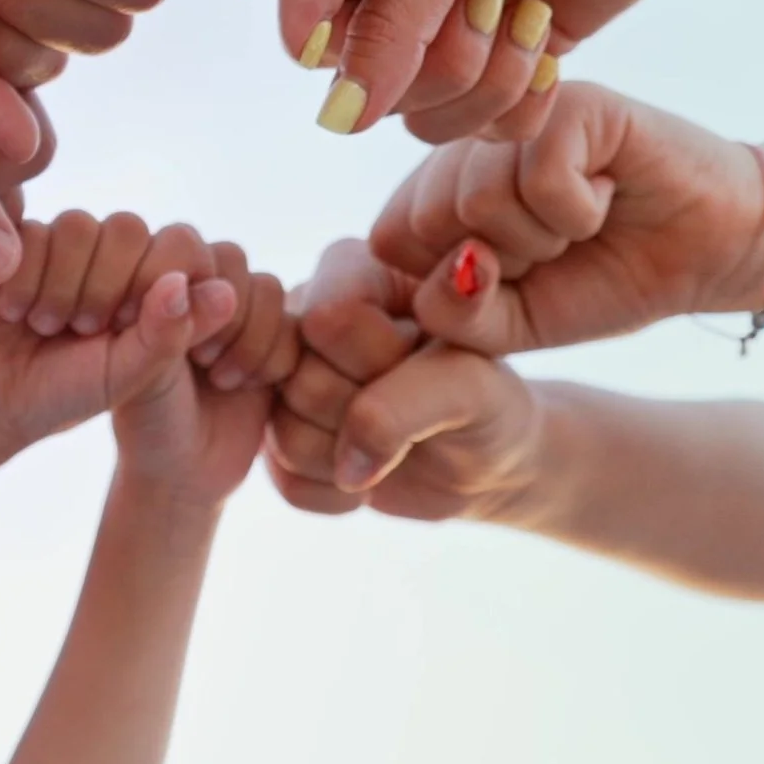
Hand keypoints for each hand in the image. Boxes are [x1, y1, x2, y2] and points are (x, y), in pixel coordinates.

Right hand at [0, 214, 243, 456]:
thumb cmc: (68, 392)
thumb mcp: (129, 377)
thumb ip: (172, 335)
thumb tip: (223, 291)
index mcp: (154, 280)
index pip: (181, 245)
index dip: (154, 283)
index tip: (128, 331)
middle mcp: (114, 252)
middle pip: (128, 229)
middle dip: (104, 288)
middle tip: (84, 331)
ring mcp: (66, 242)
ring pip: (77, 226)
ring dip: (61, 287)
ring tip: (47, 327)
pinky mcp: (16, 238)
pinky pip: (29, 233)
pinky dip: (23, 281)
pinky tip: (13, 313)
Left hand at [115, 239, 299, 505]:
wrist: (186, 473)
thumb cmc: (148, 423)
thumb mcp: (142, 377)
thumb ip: (162, 330)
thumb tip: (187, 282)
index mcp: (153, 279)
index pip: (181, 243)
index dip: (180, 282)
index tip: (176, 338)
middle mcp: (198, 284)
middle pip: (230, 258)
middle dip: (220, 313)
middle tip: (197, 358)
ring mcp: (239, 309)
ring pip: (266, 287)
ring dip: (247, 336)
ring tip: (219, 377)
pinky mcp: (276, 336)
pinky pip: (295, 323)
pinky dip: (272, 357)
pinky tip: (242, 385)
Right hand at [264, 240, 542, 514]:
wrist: (485, 458)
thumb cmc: (487, 403)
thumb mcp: (472, 388)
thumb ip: (411, 399)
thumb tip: (350, 461)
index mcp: (350, 270)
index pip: (326, 318)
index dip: (378, 360)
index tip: (422, 359)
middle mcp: (301, 316)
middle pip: (299, 380)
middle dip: (369, 412)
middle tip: (415, 407)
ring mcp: (282, 379)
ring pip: (284, 435)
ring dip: (355, 458)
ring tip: (397, 440)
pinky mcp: (276, 437)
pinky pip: (285, 481)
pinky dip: (343, 493)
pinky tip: (374, 471)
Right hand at [325, 0, 724, 141]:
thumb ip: (385, 26)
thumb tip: (337, 120)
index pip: (323, 49)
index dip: (375, 46)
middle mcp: (392, 2)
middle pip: (381, 100)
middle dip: (450, 63)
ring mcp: (450, 37)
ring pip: (435, 124)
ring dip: (492, 84)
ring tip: (532, 17)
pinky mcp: (508, 64)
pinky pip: (491, 130)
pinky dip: (526, 101)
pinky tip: (549, 41)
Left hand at [367, 82, 763, 353]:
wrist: (703, 254)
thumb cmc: (602, 280)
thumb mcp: (513, 325)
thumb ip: (456, 314)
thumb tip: (452, 266)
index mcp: (436, 187)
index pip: (389, 241)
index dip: (455, 285)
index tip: (514, 277)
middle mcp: (465, 142)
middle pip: (426, 219)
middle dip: (501, 262)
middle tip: (555, 246)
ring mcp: (514, 115)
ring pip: (478, 197)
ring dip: (544, 237)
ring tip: (581, 220)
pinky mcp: (570, 100)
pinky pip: (539, 175)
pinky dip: (578, 211)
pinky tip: (606, 193)